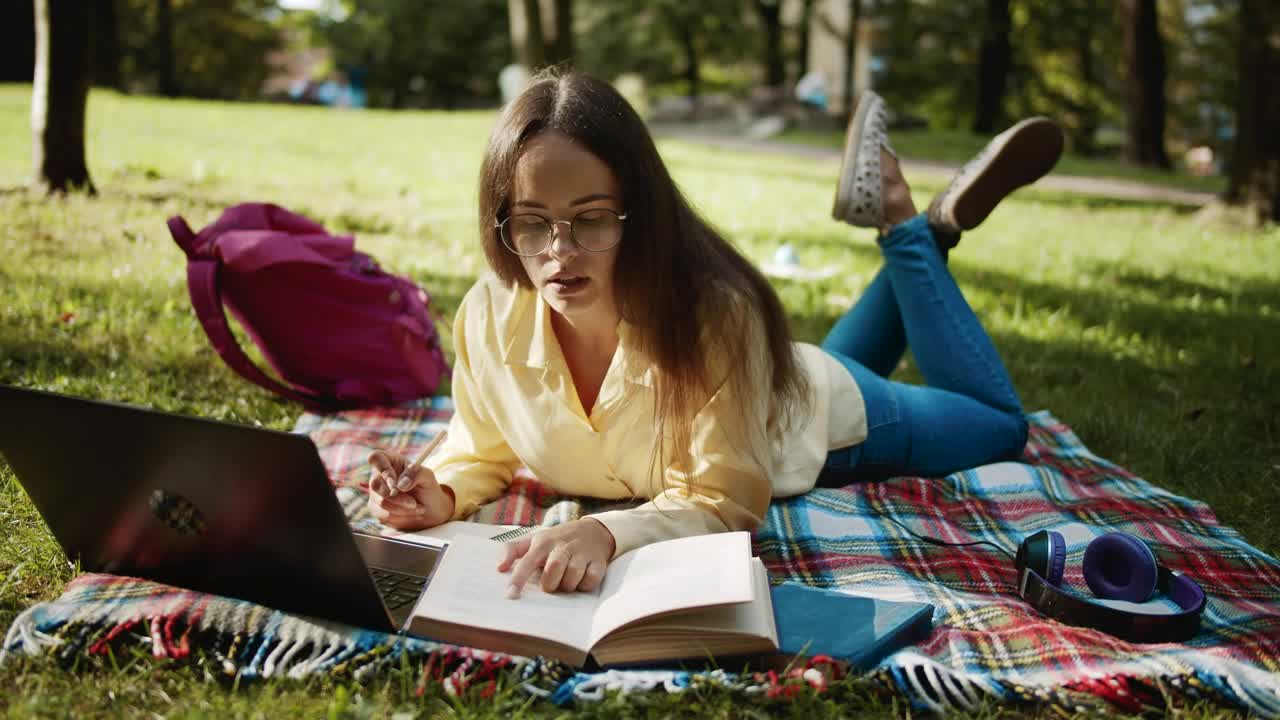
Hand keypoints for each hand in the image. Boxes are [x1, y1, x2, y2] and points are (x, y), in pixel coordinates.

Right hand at [365, 448, 454, 530]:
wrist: (429, 510)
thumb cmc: (427, 488)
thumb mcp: (428, 477)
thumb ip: (417, 473)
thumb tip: (401, 484)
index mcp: (390, 461)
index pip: (375, 457)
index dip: (383, 470)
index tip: (396, 484)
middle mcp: (379, 475)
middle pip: (376, 484)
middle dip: (398, 497)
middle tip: (414, 503)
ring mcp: (375, 492)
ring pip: (381, 502)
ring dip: (403, 508)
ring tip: (417, 507)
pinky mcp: (376, 508)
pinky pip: (383, 515)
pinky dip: (400, 517)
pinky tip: (410, 513)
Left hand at [498, 518, 615, 596]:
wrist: (593, 530)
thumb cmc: (557, 540)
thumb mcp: (534, 540)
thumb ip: (512, 550)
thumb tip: (499, 568)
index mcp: (543, 542)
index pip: (527, 562)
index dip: (518, 579)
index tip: (510, 596)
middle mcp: (563, 546)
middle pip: (552, 573)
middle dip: (550, 584)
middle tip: (551, 583)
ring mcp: (582, 553)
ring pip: (571, 579)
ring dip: (567, 585)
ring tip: (566, 580)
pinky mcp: (598, 562)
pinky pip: (590, 581)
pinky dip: (584, 585)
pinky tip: (581, 579)